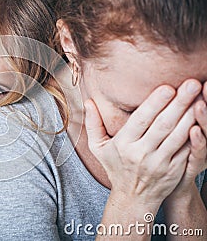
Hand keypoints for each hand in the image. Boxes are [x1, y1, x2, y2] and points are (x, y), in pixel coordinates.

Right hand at [85, 79, 201, 209]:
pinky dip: (196, 134)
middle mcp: (141, 153)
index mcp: (123, 144)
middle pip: (163, 125)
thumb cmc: (115, 167)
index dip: (155, 104)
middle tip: (193, 84)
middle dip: (180, 103)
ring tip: (201, 97)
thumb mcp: (98, 147)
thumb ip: (93, 124)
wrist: (133, 198)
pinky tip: (202, 119)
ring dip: (192, 115)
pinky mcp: (175, 170)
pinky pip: (187, 150)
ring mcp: (160, 163)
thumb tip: (88, 102)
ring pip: (178, 136)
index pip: (140, 121)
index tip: (168, 87)